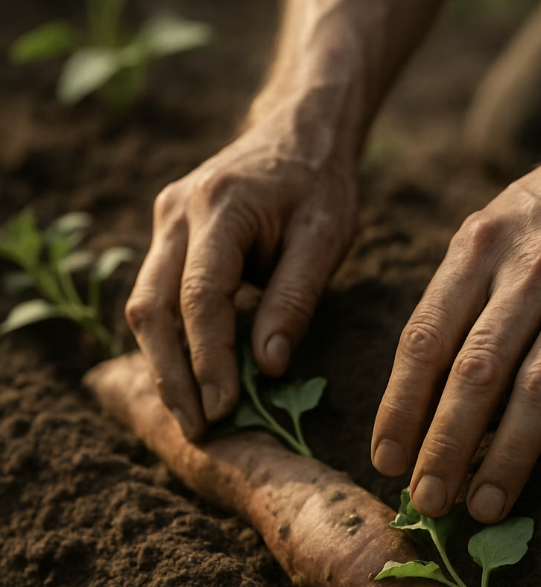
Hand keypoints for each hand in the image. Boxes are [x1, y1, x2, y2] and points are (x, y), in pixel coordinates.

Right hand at [125, 108, 357, 439]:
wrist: (297, 132)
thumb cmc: (319, 186)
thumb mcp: (325, 238)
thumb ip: (295, 300)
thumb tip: (268, 368)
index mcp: (220, 207)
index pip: (201, 297)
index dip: (209, 359)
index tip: (223, 409)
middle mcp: (176, 212)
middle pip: (153, 308)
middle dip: (173, 376)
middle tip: (196, 429)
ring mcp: (164, 221)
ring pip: (143, 306)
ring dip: (163, 366)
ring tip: (190, 416)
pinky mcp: (165, 236)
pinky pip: (154, 297)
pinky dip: (167, 343)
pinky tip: (187, 379)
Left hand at [371, 140, 540, 521]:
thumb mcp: (485, 234)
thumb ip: (453, 303)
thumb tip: (416, 394)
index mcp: (476, 250)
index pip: (425, 339)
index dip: (401, 405)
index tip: (387, 460)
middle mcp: (528, 268)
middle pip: (477, 371)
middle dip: (447, 444)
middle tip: (430, 502)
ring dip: (510, 454)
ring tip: (486, 505)